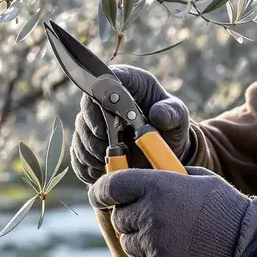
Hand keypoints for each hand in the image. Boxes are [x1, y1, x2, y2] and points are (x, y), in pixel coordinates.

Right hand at [70, 65, 191, 183]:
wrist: (168, 149)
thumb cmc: (172, 124)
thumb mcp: (178, 116)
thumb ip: (171, 113)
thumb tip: (157, 115)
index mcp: (127, 84)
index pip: (103, 83)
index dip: (97, 103)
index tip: (105, 127)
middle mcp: (106, 101)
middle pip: (85, 112)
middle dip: (92, 135)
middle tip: (107, 150)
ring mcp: (96, 123)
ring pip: (79, 136)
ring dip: (89, 153)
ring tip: (108, 164)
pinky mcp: (92, 145)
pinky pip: (78, 156)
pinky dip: (86, 167)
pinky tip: (102, 172)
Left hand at [88, 166, 256, 256]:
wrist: (246, 246)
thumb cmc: (224, 209)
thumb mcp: (197, 179)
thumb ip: (164, 178)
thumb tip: (140, 180)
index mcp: (156, 185)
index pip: (110, 187)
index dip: (101, 193)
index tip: (101, 198)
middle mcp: (149, 211)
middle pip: (119, 219)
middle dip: (132, 221)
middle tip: (156, 222)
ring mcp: (152, 241)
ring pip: (129, 244)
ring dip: (143, 244)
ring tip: (173, 241)